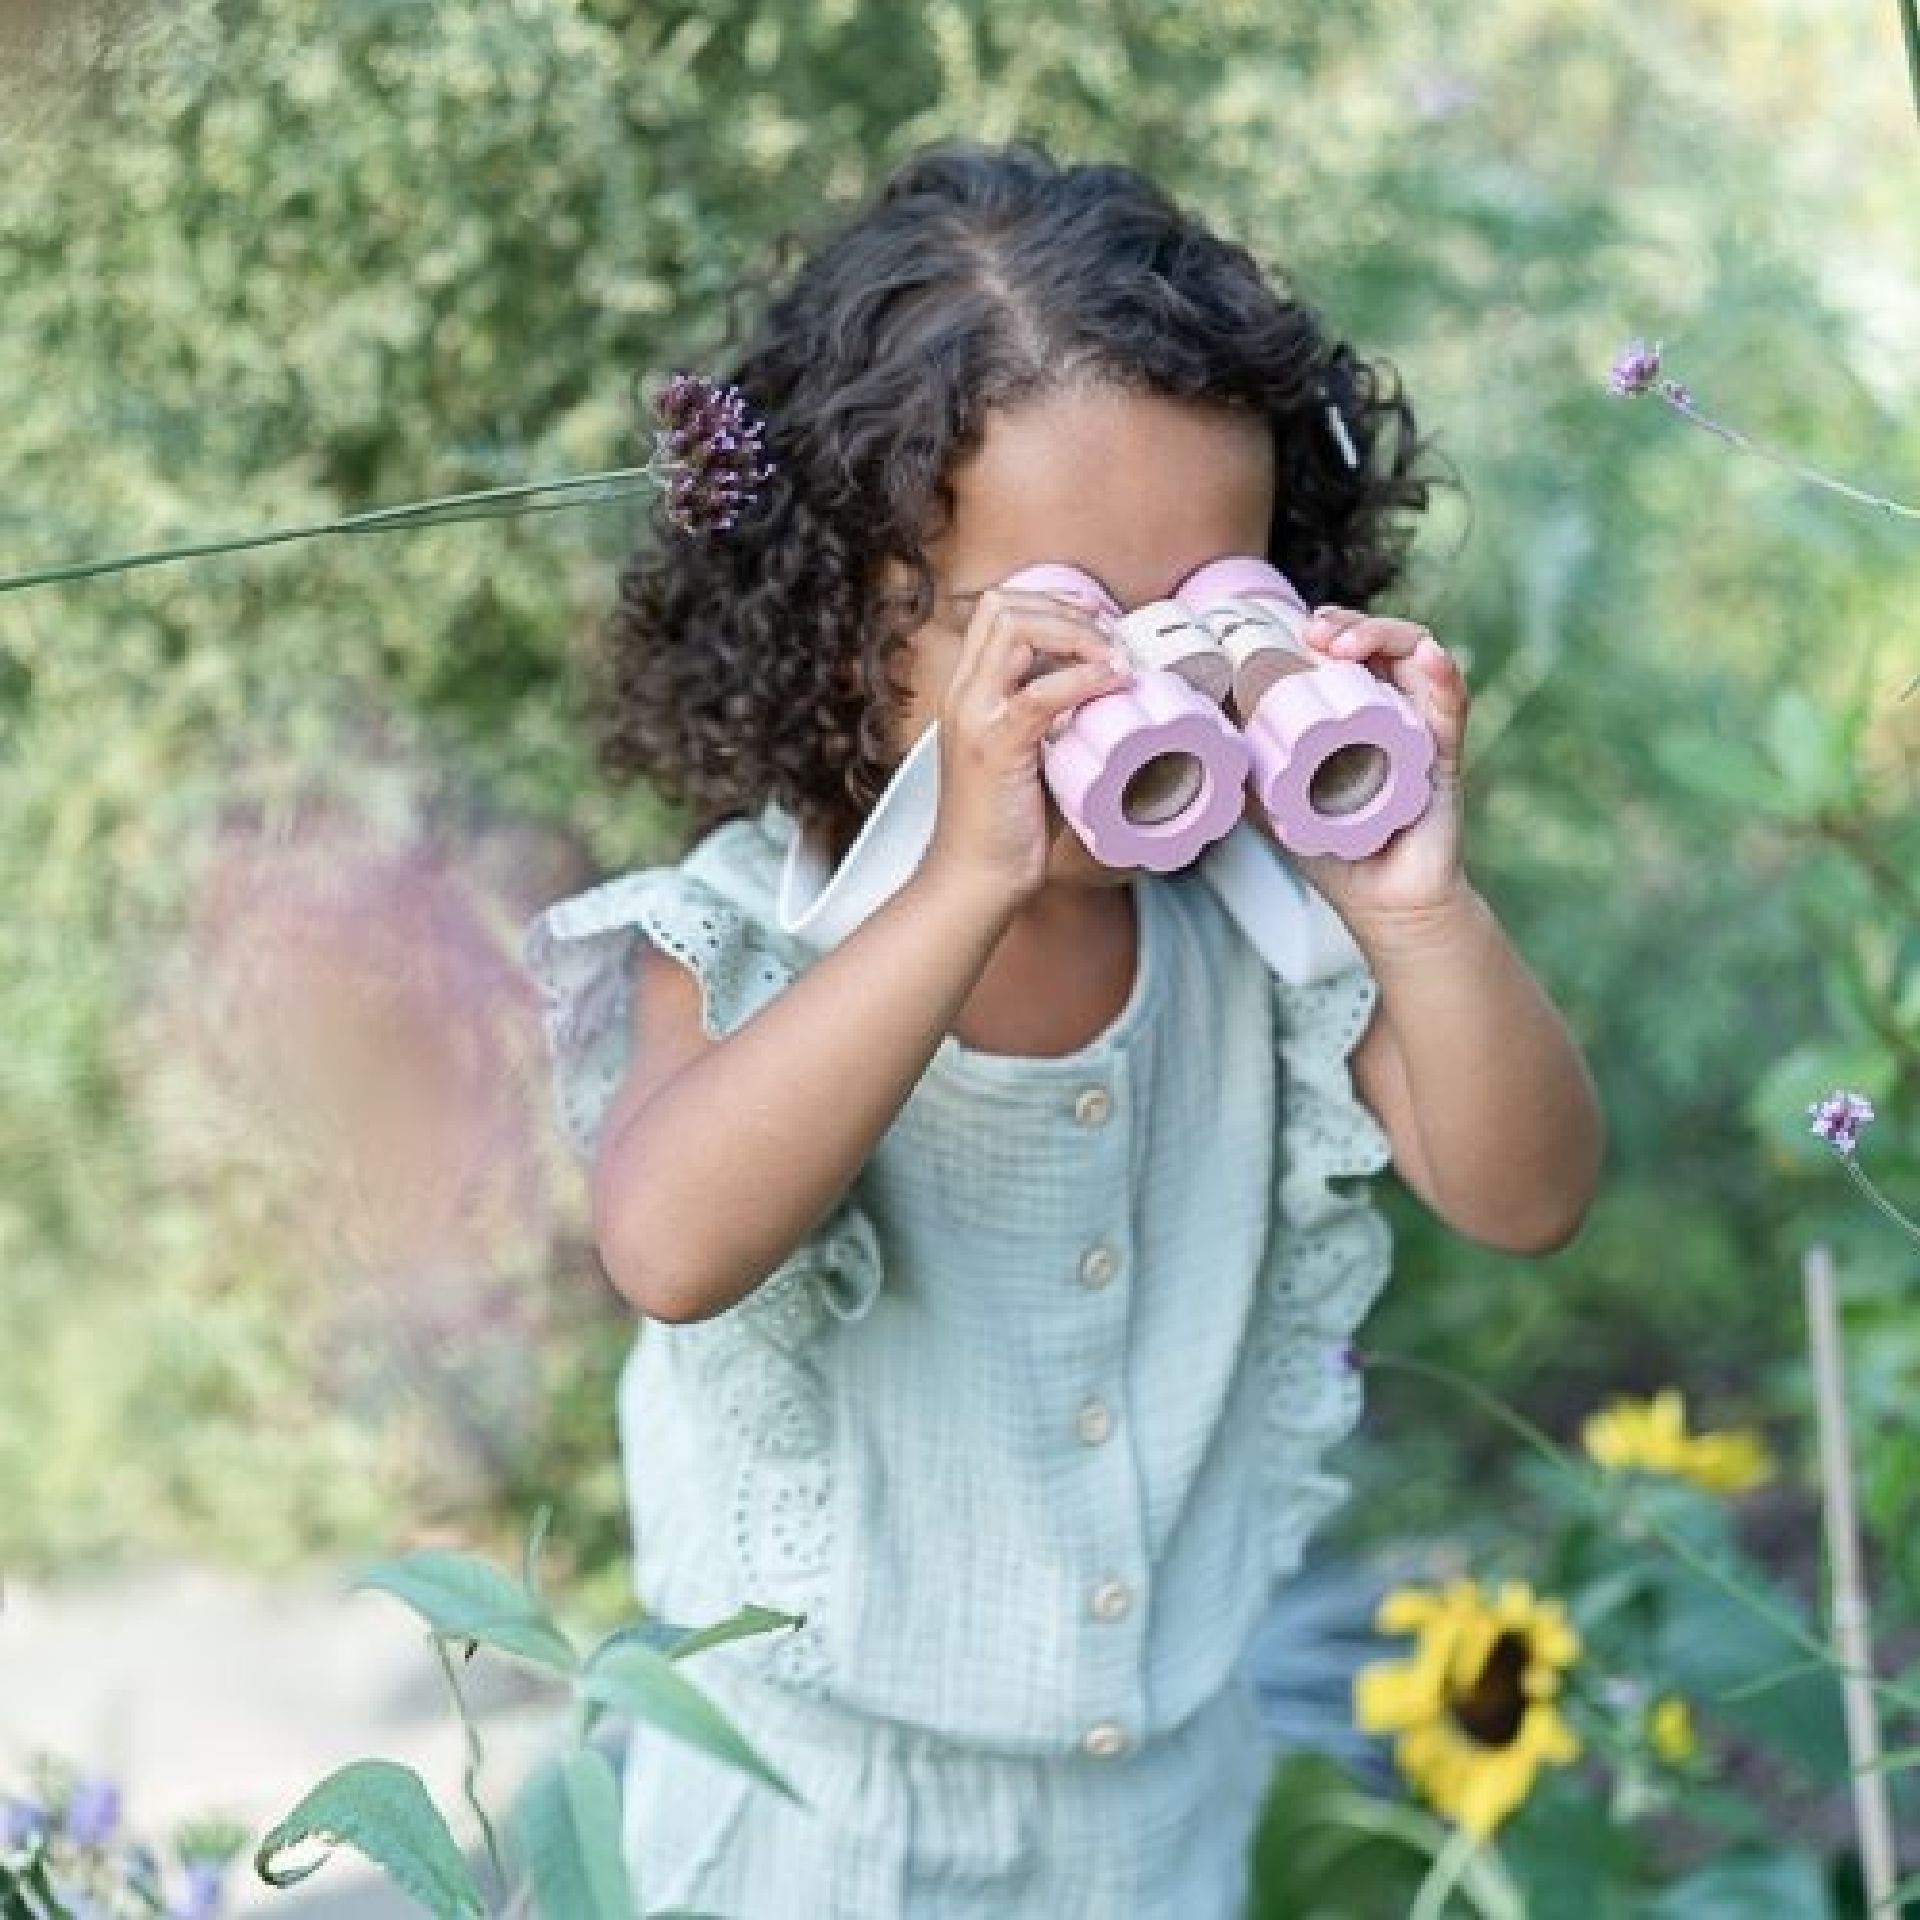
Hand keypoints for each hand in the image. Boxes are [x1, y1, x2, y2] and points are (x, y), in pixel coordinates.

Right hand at [923, 586, 1134, 906]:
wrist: (973, 879)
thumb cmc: (1004, 826)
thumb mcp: (1026, 756)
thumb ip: (1051, 720)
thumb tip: (1105, 695)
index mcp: (968, 692)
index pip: (997, 609)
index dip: (1052, 603)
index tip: (1098, 627)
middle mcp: (964, 695)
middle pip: (1004, 605)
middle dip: (1067, 608)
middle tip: (1112, 638)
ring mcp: (975, 717)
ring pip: (1015, 628)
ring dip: (1077, 633)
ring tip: (1115, 658)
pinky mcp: (996, 747)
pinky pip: (1040, 692)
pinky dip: (1085, 677)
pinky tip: (1113, 682)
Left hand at [1278, 604, 1472, 936]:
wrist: (1382, 903)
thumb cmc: (1333, 849)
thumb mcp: (1275, 803)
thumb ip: (1246, 769)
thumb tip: (1203, 734)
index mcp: (1355, 709)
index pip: (1347, 648)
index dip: (1326, 628)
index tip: (1296, 632)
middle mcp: (1392, 707)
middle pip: (1380, 640)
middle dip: (1349, 623)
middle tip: (1315, 635)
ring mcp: (1421, 724)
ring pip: (1417, 653)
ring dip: (1385, 634)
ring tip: (1347, 646)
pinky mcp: (1446, 752)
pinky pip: (1452, 703)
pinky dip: (1443, 673)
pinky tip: (1428, 657)